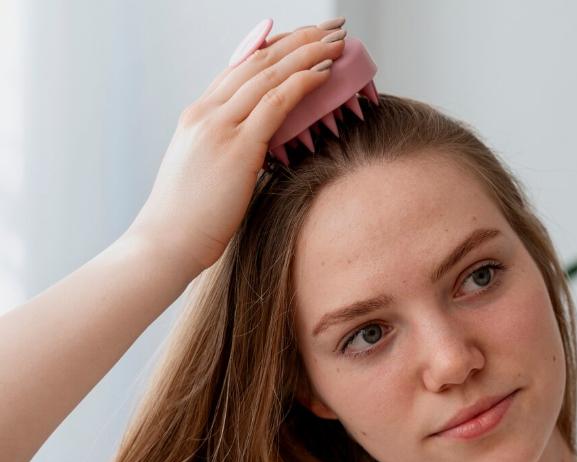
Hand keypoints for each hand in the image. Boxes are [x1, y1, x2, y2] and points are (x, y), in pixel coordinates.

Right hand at [128, 20, 346, 272]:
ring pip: (270, 73)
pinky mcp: (236, 146)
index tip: (302, 38)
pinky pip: (276, 103)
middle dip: (299, 40)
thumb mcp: (206, 175)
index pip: (241, 68)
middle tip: (331, 27)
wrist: (164, 243)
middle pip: (259, 60)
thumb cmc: (188, 221)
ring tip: (336, 40)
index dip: (275, 48)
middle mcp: (206, 112)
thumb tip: (255, 153)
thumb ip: (228, 153)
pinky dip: (303, 82)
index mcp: (198, 116)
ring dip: (308, 52)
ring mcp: (219, 126)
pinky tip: (326, 70)